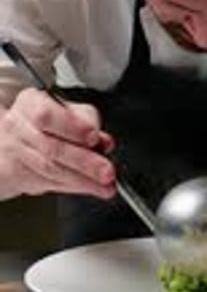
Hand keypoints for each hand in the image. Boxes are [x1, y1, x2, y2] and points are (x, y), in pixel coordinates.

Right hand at [0, 88, 115, 200]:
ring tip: (104, 186)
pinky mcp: (18, 175)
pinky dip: (74, 187)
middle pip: (52, 148)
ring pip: (51, 170)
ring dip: (82, 180)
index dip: (73, 128)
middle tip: (107, 171)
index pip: (48, 116)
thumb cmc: (47, 121)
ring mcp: (16, 153)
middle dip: (84, 162)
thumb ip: (88, 122)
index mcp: (30, 103)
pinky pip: (49, 183)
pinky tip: (90, 187)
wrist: (14, 137)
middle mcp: (18, 128)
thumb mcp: (67, 110)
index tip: (94, 138)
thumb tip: (104, 142)